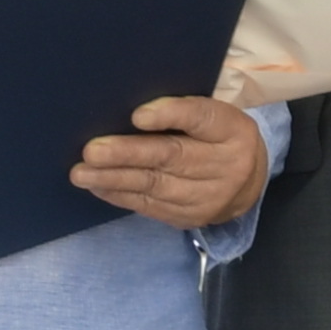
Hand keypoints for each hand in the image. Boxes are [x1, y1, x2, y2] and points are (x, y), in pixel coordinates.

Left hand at [76, 93, 270, 230]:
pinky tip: (99, 186)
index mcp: (233, 129)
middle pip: (173, 157)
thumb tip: (128, 112)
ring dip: (115, 179)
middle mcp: (226, 165)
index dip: (170, 115)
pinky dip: (121, 195)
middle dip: (128, 154)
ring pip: (156, 186)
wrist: (247, 183)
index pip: (202, 118)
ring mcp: (209, 196)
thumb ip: (182, 111)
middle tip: (92, 151)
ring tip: (83, 173)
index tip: (137, 116)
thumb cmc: (217, 137)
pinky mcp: (191, 217)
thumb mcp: (214, 116)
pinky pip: (151, 206)